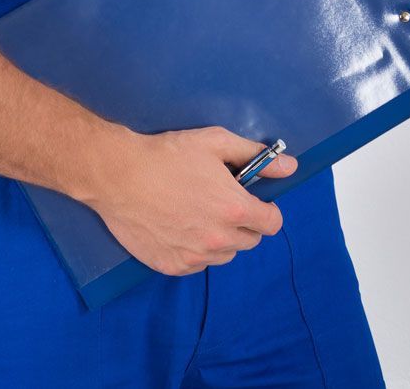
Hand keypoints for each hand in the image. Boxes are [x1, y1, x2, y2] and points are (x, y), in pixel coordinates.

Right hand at [82, 125, 299, 276]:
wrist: (119, 176)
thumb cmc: (168, 155)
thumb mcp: (216, 143)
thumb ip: (255, 155)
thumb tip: (290, 166)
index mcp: (235, 210)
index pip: (272, 224)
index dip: (266, 209)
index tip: (253, 199)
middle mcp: (218, 239)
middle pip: (250, 241)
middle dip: (244, 223)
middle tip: (221, 202)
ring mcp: (194, 256)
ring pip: (224, 255)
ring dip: (221, 238)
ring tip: (198, 213)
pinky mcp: (172, 266)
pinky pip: (198, 264)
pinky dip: (197, 250)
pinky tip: (180, 227)